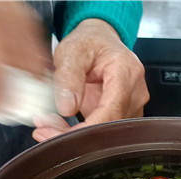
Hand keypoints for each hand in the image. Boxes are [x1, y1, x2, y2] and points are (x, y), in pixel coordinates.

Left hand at [33, 19, 149, 141]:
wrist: (100, 42)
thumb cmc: (90, 43)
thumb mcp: (71, 52)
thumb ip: (68, 78)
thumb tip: (67, 108)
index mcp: (127, 72)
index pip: (111, 111)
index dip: (87, 128)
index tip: (60, 134)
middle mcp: (136, 92)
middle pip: (109, 125)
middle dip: (76, 134)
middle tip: (44, 130)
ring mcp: (133, 105)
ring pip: (106, 131)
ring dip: (76, 134)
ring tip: (49, 123)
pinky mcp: (125, 114)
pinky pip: (105, 129)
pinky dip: (81, 131)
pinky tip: (63, 124)